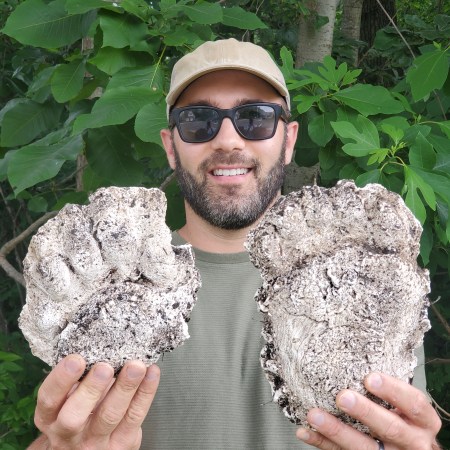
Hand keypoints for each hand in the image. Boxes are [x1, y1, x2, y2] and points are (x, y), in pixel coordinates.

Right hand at [29, 354, 159, 449]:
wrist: (84, 449)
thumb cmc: (78, 411)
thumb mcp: (67, 398)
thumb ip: (76, 377)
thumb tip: (97, 340)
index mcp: (50, 416)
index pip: (49, 399)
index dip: (61, 379)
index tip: (76, 359)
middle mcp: (68, 431)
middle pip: (75, 415)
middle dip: (91, 389)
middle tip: (104, 367)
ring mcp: (95, 441)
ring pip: (109, 416)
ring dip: (125, 388)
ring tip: (136, 367)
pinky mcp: (121, 443)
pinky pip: (135, 416)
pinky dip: (145, 392)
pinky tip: (151, 373)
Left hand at [296, 372, 441, 449]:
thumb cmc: (404, 418)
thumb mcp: (406, 406)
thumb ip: (390, 391)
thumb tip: (354, 360)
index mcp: (423, 421)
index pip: (413, 404)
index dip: (393, 390)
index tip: (370, 377)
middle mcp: (412, 441)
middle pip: (390, 428)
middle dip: (365, 412)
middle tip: (342, 397)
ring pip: (365, 447)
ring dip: (336, 430)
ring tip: (314, 415)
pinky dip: (322, 443)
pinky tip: (306, 432)